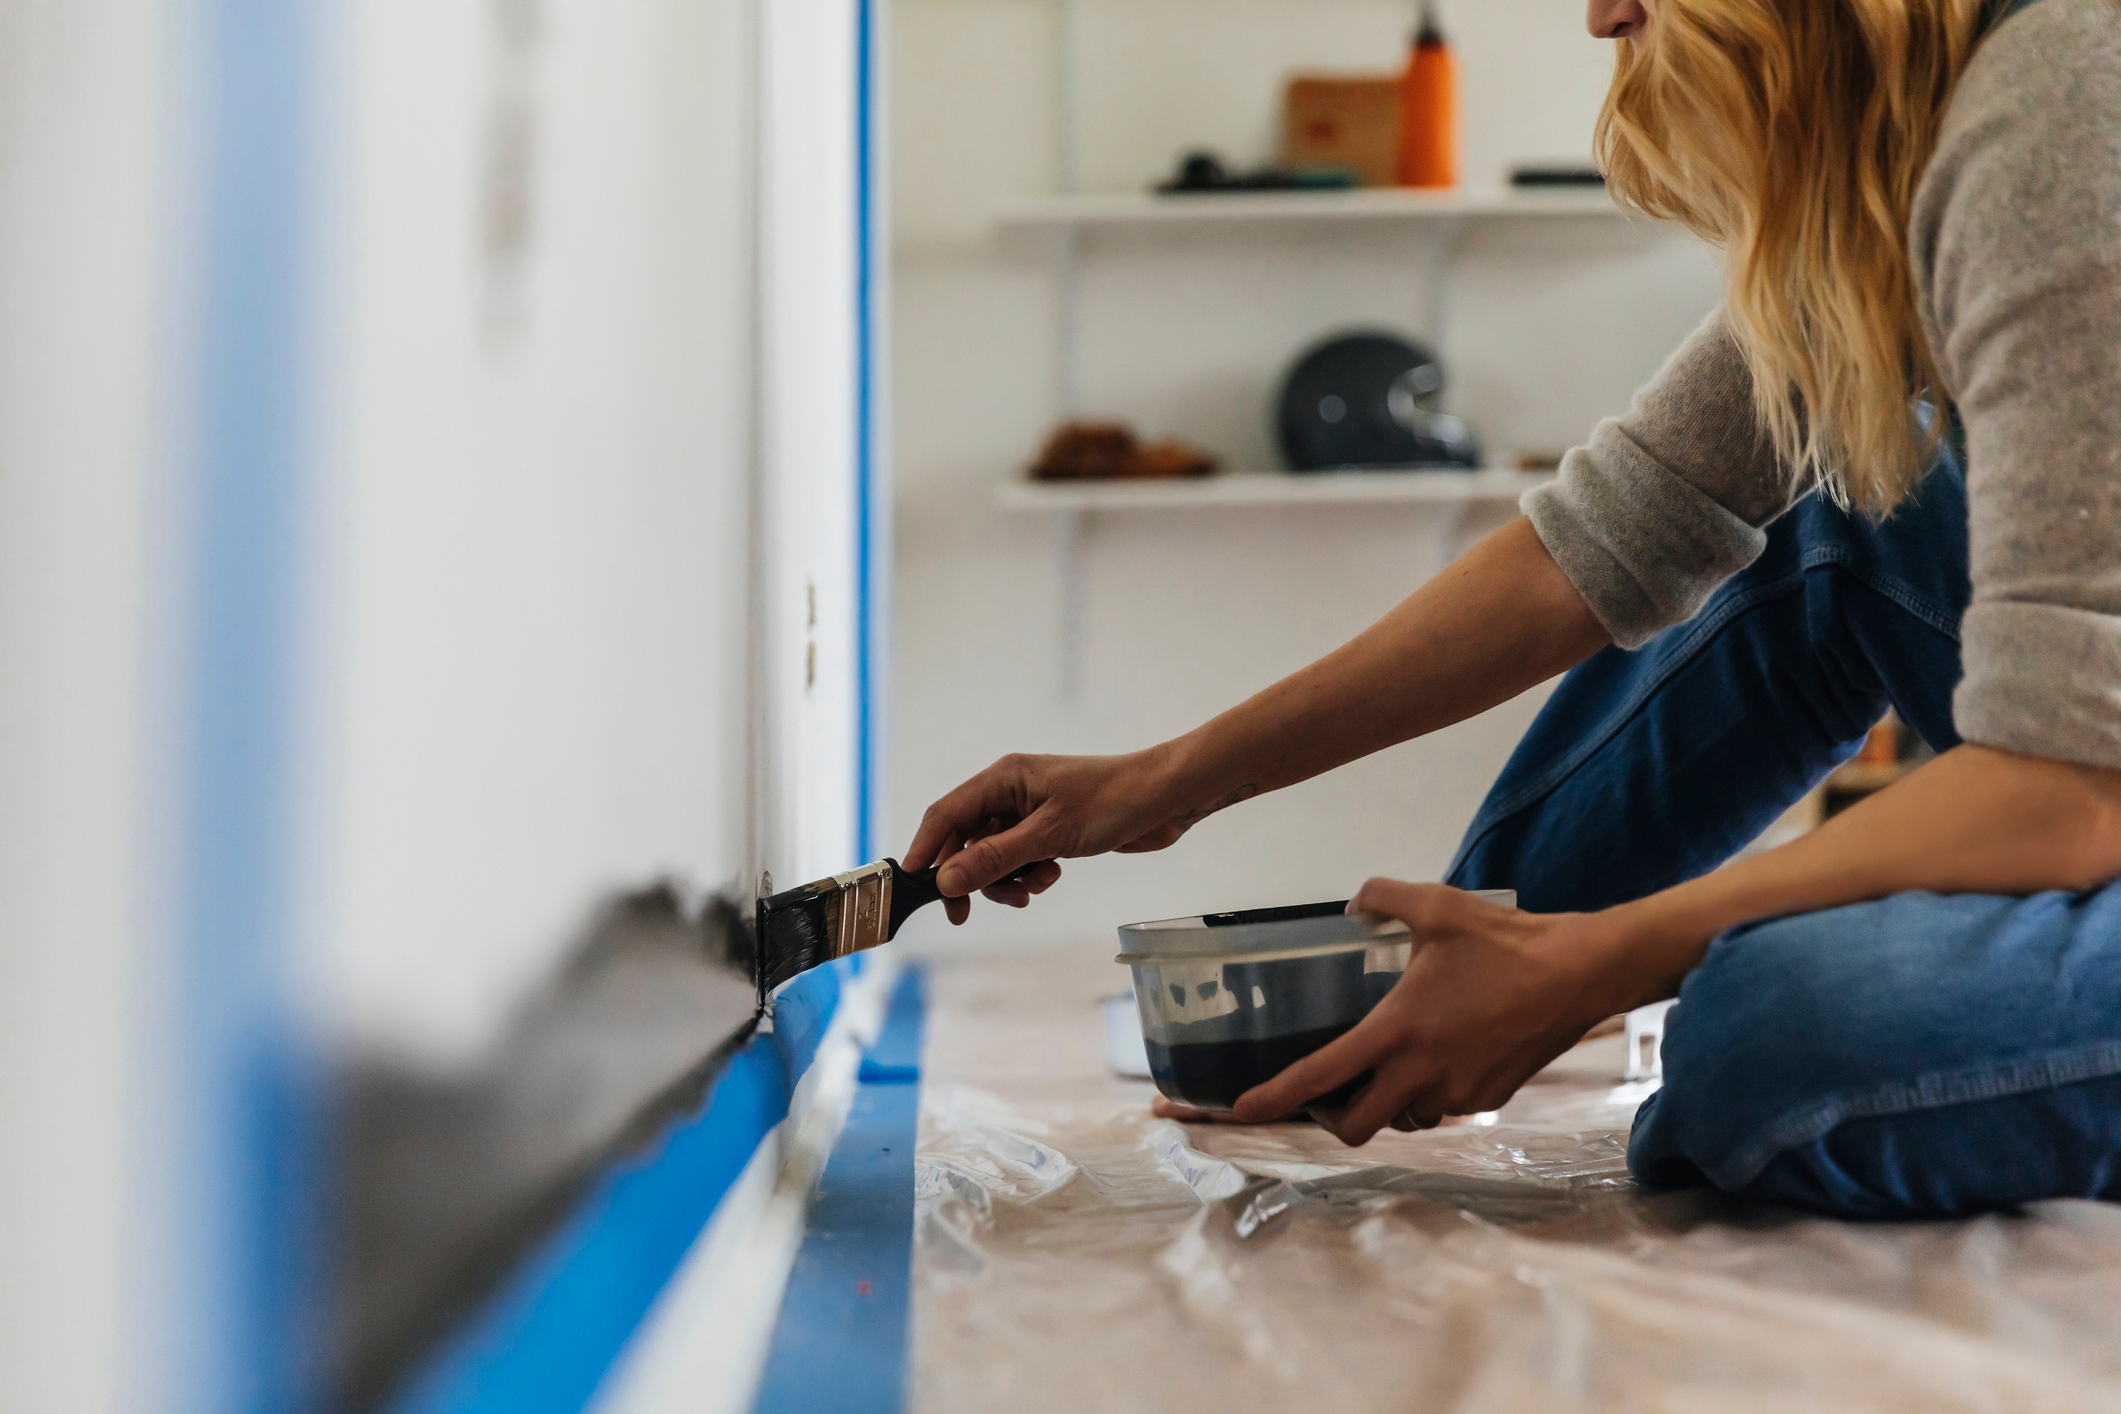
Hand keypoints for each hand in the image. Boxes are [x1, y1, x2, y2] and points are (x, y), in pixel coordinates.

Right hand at [904, 746, 1256, 923]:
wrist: (1166, 800)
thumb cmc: (1112, 802)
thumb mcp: (1049, 835)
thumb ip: (995, 858)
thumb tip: (946, 879)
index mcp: (1003, 778)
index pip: (946, 814)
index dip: (925, 849)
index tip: (912, 885)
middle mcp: (1011, 791)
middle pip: (966, 840)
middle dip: (970, 876)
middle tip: (964, 913)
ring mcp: (1031, 811)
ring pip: (994, 855)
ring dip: (1006, 879)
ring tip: (1033, 888)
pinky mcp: (1050, 830)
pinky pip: (1020, 859)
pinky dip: (1028, 875)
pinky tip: (1050, 877)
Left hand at [1230, 880, 1635, 1144]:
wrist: (1580, 974)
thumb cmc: (1506, 942)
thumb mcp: (1437, 906)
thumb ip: (1383, 898)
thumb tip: (1355, 903)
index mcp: (1397, 1032)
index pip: (1319, 1076)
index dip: (1273, 1098)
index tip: (1238, 1111)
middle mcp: (1421, 1074)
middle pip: (1355, 1125)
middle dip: (1332, 1117)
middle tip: (1328, 1092)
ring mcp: (1457, 1094)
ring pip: (1402, 1119)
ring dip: (1386, 1103)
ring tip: (1391, 1065)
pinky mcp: (1487, 1100)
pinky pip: (1441, 1109)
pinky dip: (1428, 1095)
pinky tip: (1441, 1056)